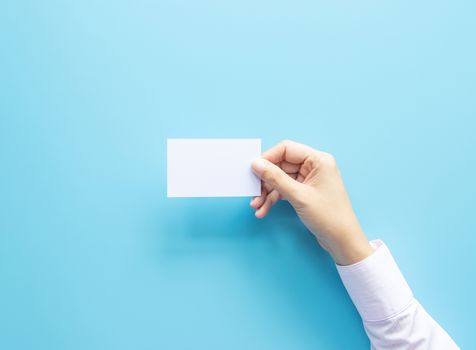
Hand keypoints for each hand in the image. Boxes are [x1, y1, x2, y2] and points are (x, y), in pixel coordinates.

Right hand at [250, 140, 372, 265]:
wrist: (343, 241)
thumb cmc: (328, 216)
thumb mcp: (299, 196)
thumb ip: (276, 178)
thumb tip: (256, 164)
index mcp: (318, 160)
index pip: (286, 149)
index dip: (268, 158)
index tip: (253, 170)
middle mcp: (314, 166)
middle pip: (281, 165)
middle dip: (265, 180)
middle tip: (252, 192)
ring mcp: (309, 179)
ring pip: (280, 179)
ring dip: (267, 192)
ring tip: (256, 206)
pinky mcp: (305, 192)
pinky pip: (284, 190)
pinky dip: (273, 199)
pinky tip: (264, 210)